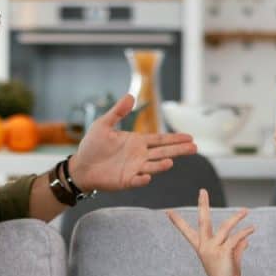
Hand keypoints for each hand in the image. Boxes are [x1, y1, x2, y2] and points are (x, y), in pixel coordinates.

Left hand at [69, 94, 196, 191]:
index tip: (190, 137)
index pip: (160, 139)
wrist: (80, 166)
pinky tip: (147, 176)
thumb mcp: (103, 124)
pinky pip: (136, 180)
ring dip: (162, 165)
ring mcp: (134, 169)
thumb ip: (118, 112)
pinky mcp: (125, 181)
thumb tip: (130, 95)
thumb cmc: (92, 146)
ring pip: (153, 166)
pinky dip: (142, 179)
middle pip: (163, 152)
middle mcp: (140, 155)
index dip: (175, 138)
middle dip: (178, 150)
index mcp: (137, 142)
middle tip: (195, 148)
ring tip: (171, 162)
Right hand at [166, 189, 253, 275]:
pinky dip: (245, 232)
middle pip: (202, 221)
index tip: (168, 212)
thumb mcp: (231, 257)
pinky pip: (236, 238)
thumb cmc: (227, 273)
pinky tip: (252, 229)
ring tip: (245, 211)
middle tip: (202, 191)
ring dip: (236, 218)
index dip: (178, 221)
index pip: (186, 231)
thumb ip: (237, 246)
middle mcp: (204, 246)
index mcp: (201, 246)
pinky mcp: (224, 253)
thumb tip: (246, 239)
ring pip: (225, 227)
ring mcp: (213, 249)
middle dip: (203, 204)